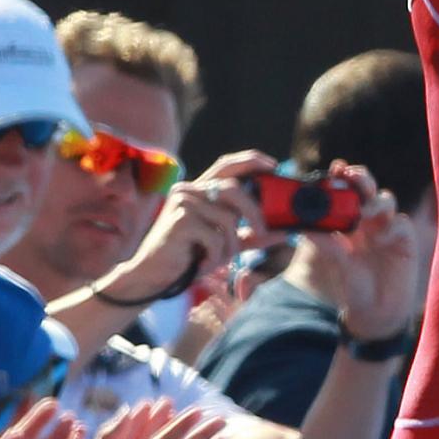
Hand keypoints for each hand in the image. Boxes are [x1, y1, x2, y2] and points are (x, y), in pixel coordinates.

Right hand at [105, 153, 276, 301]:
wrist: (154, 277)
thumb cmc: (189, 258)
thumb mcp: (226, 244)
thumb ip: (251, 236)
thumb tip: (284, 231)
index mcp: (199, 190)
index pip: (226, 164)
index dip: (251, 161)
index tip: (274, 166)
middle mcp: (190, 190)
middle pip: (235, 189)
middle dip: (254, 213)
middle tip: (263, 232)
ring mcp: (183, 202)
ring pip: (228, 219)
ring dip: (229, 246)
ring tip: (216, 260)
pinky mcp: (180, 220)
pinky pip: (215, 237)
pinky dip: (215, 255)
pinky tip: (201, 263)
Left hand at [313, 163, 418, 343]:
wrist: (376, 314)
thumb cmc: (354, 287)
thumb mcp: (337, 265)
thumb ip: (326, 245)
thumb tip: (306, 227)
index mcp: (350, 220)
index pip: (347, 191)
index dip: (343, 176)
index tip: (335, 168)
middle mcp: (369, 220)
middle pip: (368, 188)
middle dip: (361, 178)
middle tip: (350, 176)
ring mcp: (388, 229)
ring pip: (386, 201)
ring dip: (374, 201)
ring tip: (363, 212)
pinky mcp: (405, 242)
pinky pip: (400, 224)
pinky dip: (391, 227)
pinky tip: (381, 237)